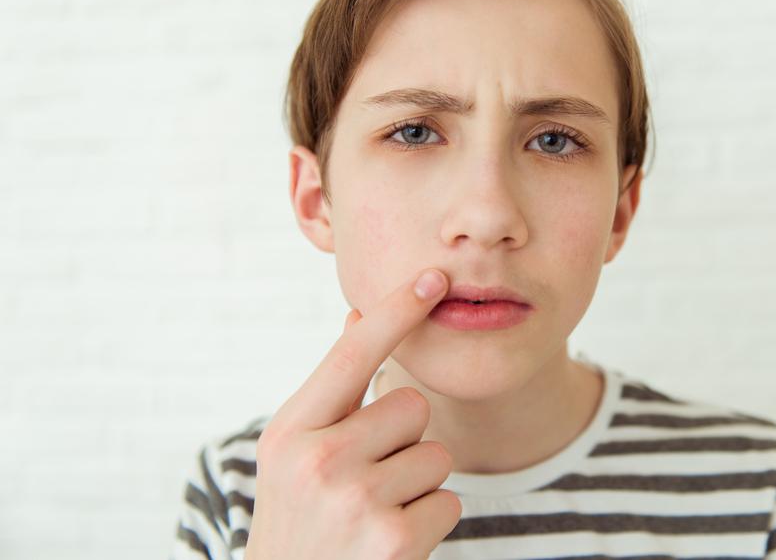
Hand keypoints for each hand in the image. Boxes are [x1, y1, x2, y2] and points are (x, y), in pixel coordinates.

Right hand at [244, 269, 459, 559]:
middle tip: (366, 480)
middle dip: (403, 440)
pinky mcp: (393, 539)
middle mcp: (317, 460)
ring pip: (436, 454)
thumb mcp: (295, 451)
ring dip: (417, 484)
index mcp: (291, 431)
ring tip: (373, 513)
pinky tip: (389, 542)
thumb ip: (332, 389)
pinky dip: (430, 522)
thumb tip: (358, 316)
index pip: (354, 355)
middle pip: (411, 406)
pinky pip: (449, 501)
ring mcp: (355, 501)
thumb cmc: (301, 517)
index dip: (396, 312)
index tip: (433, 277)